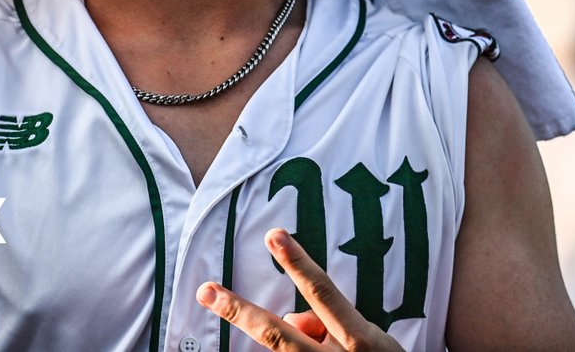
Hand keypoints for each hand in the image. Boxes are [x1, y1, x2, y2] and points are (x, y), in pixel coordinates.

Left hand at [196, 228, 404, 350]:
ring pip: (279, 348)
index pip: (323, 294)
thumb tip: (292, 318)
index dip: (297, 263)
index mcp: (360, 341)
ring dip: (281, 334)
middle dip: (238, 310)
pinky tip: (314, 341)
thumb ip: (331, 324)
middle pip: (277, 333)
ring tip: (298, 330)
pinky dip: (293, 346)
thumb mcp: (369, 339)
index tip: (273, 235)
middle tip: (205, 290)